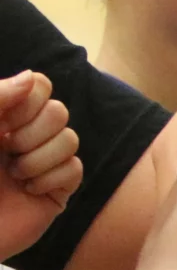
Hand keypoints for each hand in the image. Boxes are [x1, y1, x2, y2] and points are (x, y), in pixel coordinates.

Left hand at [0, 71, 81, 262]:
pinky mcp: (57, 190)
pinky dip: (51, 179)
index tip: (4, 123)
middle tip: (8, 151)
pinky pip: (75, 169)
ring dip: (39, 159)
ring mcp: (42, 163)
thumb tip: (31, 78)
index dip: (29, 102)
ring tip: (15, 176)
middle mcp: (24, 136)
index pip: (39, 87)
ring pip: (71, 140)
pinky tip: (29, 191)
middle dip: (33, 133)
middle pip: (59, 111)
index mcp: (2, 118)